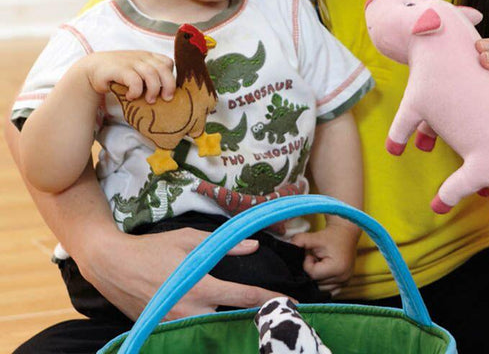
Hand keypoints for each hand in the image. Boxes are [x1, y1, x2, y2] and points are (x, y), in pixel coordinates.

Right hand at [75, 226, 282, 319]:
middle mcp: (190, 312)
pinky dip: (205, 334)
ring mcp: (175, 326)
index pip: (242, 297)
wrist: (114, 266)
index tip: (288, 302)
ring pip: (210, 332)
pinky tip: (217, 331)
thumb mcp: (189, 240)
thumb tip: (252, 246)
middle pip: (230, 322)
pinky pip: (190, 336)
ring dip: (229, 330)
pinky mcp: (162, 332)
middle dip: (251, 321)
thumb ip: (223, 246)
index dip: (267, 299)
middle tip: (272, 316)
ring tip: (250, 326)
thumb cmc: (154, 249)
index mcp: (201, 287)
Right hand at [81, 50, 175, 102]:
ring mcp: (131, 61)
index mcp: (148, 56)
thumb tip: (167, 94)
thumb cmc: (119, 74)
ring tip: (149, 100)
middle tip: (166, 98)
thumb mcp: (137, 71)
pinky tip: (131, 97)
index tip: (166, 89)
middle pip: (164, 68)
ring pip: (152, 74)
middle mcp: (142, 57)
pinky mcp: (120, 69)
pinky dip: (136, 91)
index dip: (171, 76)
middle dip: (169, 85)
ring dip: (153, 90)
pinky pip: (135, 80)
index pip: (168, 63)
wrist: (93, 69)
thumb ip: (151, 76)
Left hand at [291, 221, 358, 295]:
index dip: (308, 263)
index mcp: (337, 268)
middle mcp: (343, 278)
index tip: (312, 253)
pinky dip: (324, 282)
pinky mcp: (345, 283)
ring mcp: (345, 282)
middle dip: (312, 271)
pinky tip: (324, 270)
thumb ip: (298, 241)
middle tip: (316, 258)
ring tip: (321, 263)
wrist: (345, 233)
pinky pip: (329, 290)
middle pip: (317, 283)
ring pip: (321, 288)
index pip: (312, 274)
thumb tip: (287, 248)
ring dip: (317, 277)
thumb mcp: (313, 236)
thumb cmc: (329, 235)